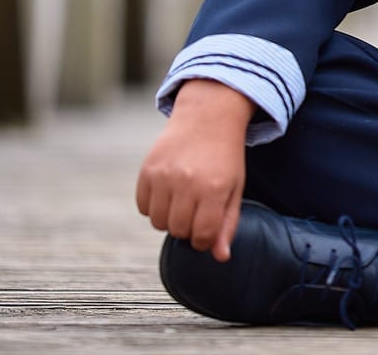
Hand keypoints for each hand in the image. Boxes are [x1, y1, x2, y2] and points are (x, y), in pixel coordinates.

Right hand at [135, 79, 254, 260]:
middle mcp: (188, 182)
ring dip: (169, 219)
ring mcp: (164, 176)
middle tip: (196, 210)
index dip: (205, 239)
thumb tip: (220, 258)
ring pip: (157, 223)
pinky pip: (142, 207)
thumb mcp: (235, 188)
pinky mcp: (147, 170)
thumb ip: (228, 224)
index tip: (208, 229)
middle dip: (187, 228)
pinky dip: (153, 206)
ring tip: (182, 200)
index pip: (203, 236)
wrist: (208, 117)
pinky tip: (168, 190)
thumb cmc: (225, 158)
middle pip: (178, 231)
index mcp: (215, 189)